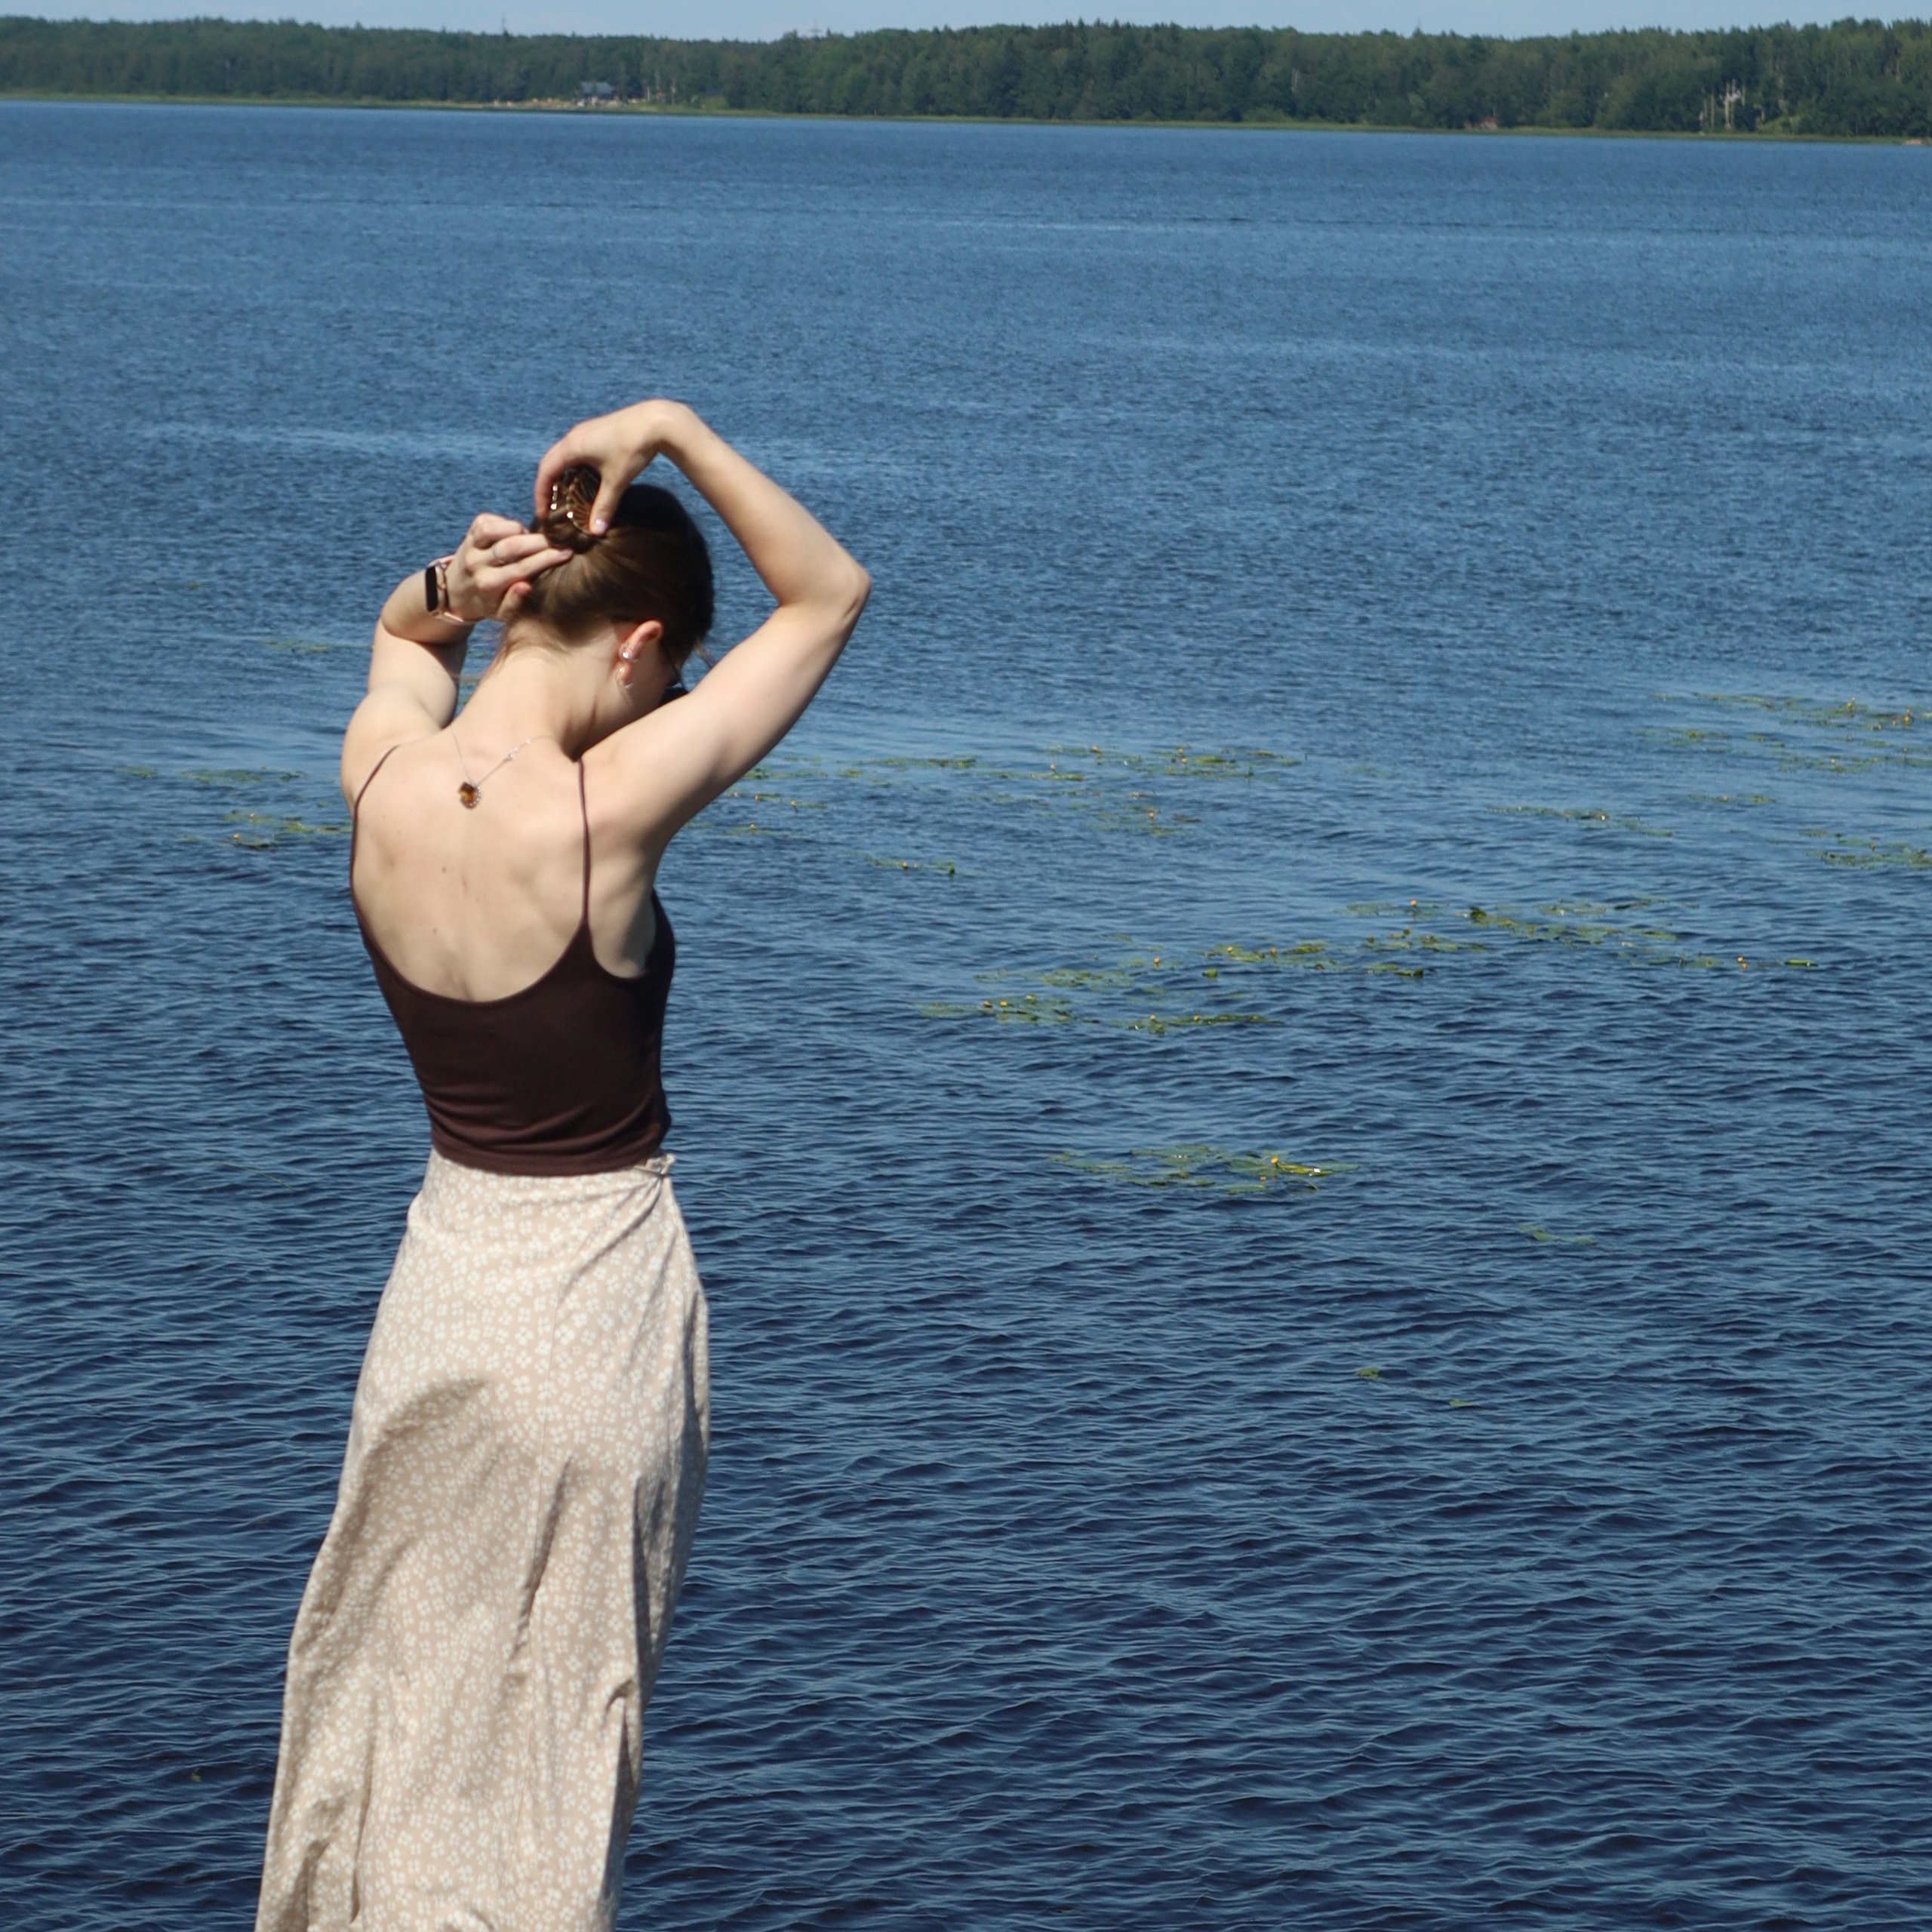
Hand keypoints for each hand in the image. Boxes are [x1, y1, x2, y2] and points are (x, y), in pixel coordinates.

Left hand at [445, 513, 573, 622]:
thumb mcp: (501, 614)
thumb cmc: (487, 603)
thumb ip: (514, 602)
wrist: (455, 592)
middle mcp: (475, 563)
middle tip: (560, 541)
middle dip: (540, 542)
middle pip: (511, 546)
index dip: (547, 558)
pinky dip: (506, 524)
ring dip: (520, 530)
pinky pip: (489, 520)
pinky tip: (515, 534)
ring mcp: (470, 545)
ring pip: (498, 528)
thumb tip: (526, 585)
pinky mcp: (469, 532)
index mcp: (487, 585)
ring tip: (531, 540)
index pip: (522, 568)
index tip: (567, 553)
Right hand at [534, 399, 694, 535]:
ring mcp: (585, 431)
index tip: (542, 514)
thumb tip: (596, 532)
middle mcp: (574, 436)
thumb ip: (604, 506)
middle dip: (547, 485)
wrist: (657, 421)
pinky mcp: (597, 431)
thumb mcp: (617, 481)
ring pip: (564, 455)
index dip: (541, 494)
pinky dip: (574, 467)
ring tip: (565, 496)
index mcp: (572, 446)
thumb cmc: (633, 448)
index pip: (545, 471)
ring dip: (561, 475)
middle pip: (550, 462)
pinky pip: (576, 451)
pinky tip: (584, 480)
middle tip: (550, 507)